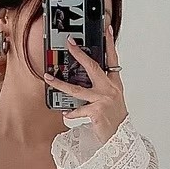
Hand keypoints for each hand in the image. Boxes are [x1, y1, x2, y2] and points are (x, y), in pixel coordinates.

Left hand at [44, 23, 127, 144]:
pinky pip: (78, 110)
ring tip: (49, 78)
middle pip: (92, 67)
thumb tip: (85, 80)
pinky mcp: (96, 111)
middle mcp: (110, 89)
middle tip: (70, 43)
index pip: (112, 59)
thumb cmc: (115, 119)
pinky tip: (65, 113)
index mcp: (114, 84)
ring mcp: (103, 100)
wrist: (120, 139)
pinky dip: (71, 113)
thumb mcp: (112, 100)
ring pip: (77, 89)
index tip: (106, 29)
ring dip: (60, 84)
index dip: (109, 43)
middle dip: (79, 54)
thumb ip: (102, 88)